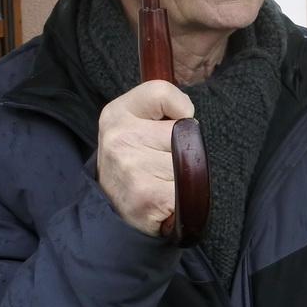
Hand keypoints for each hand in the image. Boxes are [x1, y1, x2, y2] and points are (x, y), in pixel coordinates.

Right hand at [96, 80, 193, 234]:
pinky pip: (191, 190)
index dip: (180, 109)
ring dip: (187, 177)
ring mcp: (132, 168)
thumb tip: (189, 112)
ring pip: (190, 162)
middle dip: (185, 150)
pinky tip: (170, 201)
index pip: (161, 92)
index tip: (175, 125)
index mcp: (116, 115)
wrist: (114, 215)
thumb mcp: (132, 127)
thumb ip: (157, 109)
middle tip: (164, 165)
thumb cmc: (134, 166)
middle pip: (184, 132)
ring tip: (165, 183)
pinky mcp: (149, 196)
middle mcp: (120, 138)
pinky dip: (188, 199)